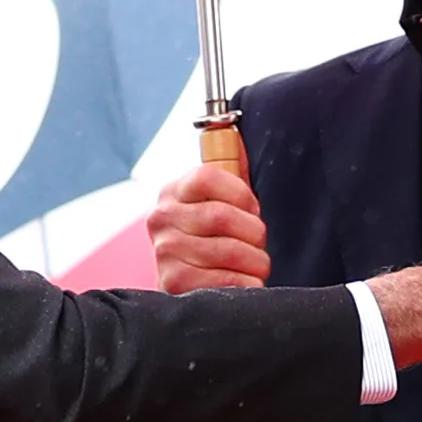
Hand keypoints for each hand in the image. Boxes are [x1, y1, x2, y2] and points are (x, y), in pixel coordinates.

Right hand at [149, 164, 269, 291]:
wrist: (191, 285)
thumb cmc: (211, 238)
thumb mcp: (218, 200)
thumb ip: (230, 170)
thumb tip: (239, 137)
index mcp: (174, 192)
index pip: (208, 177)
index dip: (241, 193)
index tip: (252, 209)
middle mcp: (162, 219)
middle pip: (222, 216)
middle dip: (254, 233)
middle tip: (259, 243)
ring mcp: (165, 252)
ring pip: (229, 251)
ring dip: (256, 261)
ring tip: (256, 265)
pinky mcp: (173, 284)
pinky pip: (225, 281)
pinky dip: (247, 284)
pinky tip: (247, 283)